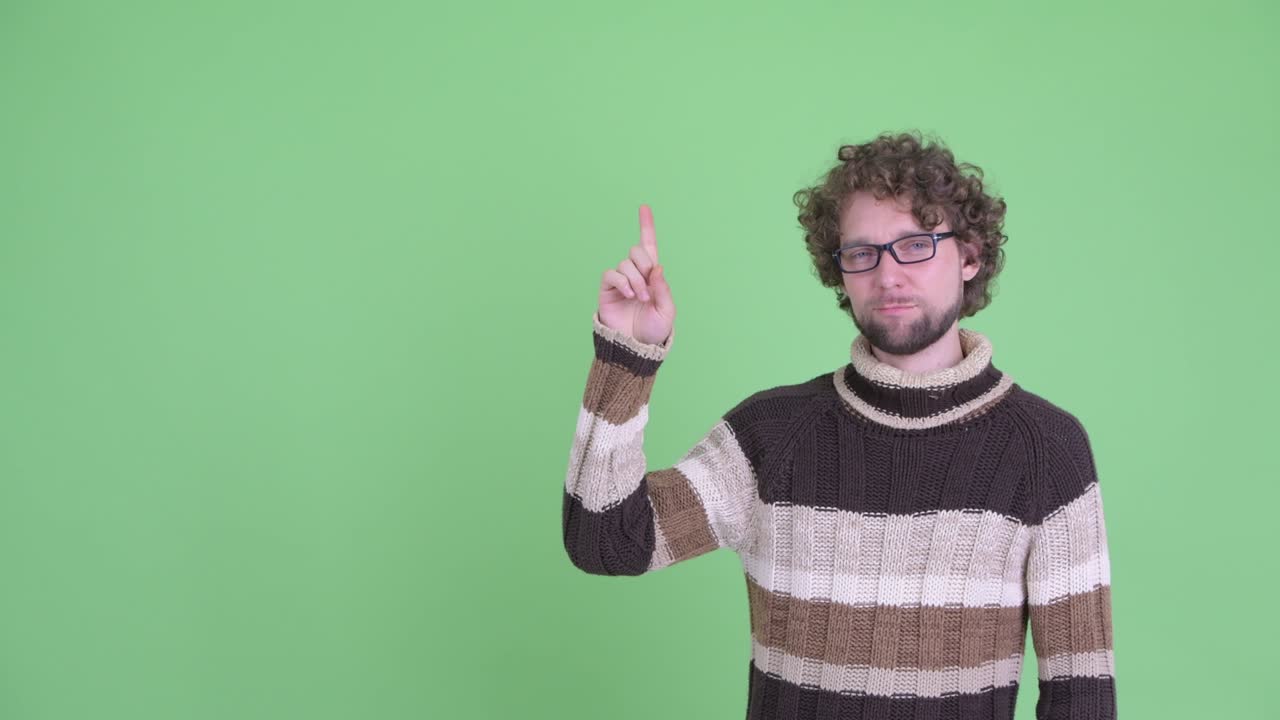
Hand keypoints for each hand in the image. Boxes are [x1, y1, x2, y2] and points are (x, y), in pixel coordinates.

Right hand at [598, 204, 674, 345]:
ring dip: (636, 281)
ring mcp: (620, 281)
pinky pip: (612, 274)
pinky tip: (629, 295)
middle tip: (649, 289)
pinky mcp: (607, 289)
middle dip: (645, 266)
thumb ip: (663, 288)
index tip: (644, 207)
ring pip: (626, 264)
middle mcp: (635, 274)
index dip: (646, 226)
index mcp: (652, 275)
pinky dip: (622, 282)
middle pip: (636, 251)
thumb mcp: (667, 310)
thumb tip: (656, 267)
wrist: (636, 347)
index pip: (648, 246)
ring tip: (640, 299)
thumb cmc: (654, 330)